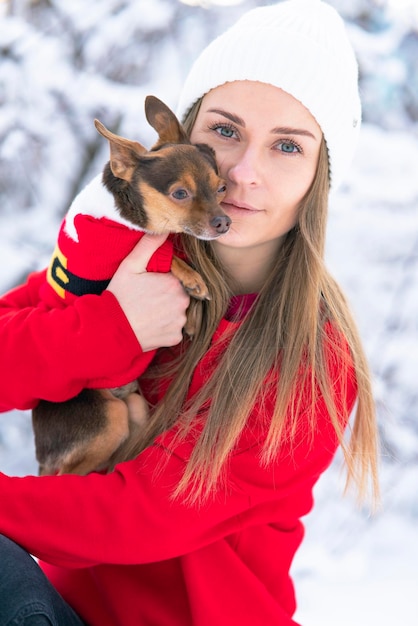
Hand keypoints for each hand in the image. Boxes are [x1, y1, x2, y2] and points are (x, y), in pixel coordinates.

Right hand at [106, 234, 189, 350]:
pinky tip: (150, 325)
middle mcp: (183, 303)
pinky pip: (175, 330)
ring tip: (147, 312)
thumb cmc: (120, 296)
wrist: (111, 329)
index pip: (177, 279)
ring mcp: (180, 322)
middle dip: (168, 296)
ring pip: (179, 313)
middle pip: (180, 295)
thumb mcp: (130, 265)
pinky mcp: (175, 338)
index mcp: (175, 284)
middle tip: (147, 299)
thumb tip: (164, 229)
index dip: (163, 281)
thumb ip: (149, 245)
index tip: (150, 285)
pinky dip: (165, 328)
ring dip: (168, 312)